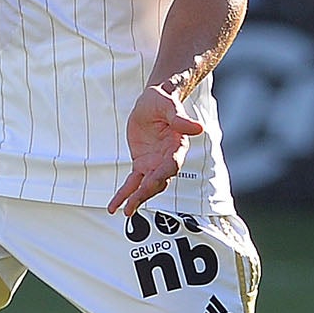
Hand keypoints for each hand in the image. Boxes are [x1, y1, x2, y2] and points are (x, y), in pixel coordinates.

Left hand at [109, 82, 205, 216]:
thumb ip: (180, 119)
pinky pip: (133, 182)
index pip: (170, 166)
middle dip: (145, 194)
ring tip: (126, 211)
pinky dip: (124, 194)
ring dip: (136, 198)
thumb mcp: (168, 106)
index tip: (150, 184)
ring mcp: (154, 164)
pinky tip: (115, 206)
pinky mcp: (142, 164)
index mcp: (177, 147)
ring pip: (146, 185)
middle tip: (133, 206)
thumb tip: (198, 128)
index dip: (160, 175)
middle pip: (158, 181)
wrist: (153, 101)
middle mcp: (167, 159)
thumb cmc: (163, 101)